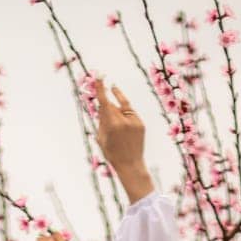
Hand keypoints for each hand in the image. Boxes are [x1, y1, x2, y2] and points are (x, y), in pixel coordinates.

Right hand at [93, 76, 153, 201]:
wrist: (131, 165)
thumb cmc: (113, 154)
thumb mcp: (102, 138)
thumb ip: (101, 121)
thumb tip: (101, 105)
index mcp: (112, 125)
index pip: (105, 102)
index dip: (101, 88)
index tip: (99, 75)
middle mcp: (124, 121)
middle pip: (112, 106)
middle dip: (107, 109)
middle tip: (107, 123)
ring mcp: (134, 121)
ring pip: (122, 108)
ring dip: (116, 111)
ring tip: (116, 125)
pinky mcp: (141, 124)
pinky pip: (131, 114)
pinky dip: (125, 116)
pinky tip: (123, 128)